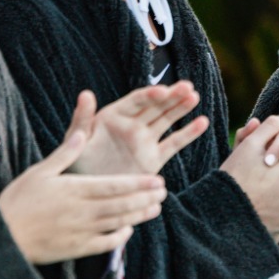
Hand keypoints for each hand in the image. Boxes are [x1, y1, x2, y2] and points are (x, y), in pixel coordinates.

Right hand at [0, 94, 166, 263]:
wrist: (2, 236)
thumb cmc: (17, 201)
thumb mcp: (39, 171)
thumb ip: (65, 153)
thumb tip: (82, 133)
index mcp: (75, 189)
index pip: (115, 185)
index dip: (139, 184)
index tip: (157, 180)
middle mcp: (83, 211)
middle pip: (123, 204)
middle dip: (146, 198)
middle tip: (163, 192)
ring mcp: (82, 231)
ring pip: (119, 222)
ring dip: (140, 215)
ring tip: (156, 208)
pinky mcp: (77, 249)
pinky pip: (105, 243)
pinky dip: (120, 237)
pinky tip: (129, 230)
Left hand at [70, 81, 209, 176]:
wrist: (88, 192)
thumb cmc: (76, 163)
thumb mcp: (77, 139)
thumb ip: (82, 117)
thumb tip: (85, 93)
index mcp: (114, 116)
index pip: (136, 101)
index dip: (150, 95)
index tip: (163, 91)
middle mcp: (132, 125)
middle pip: (156, 106)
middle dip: (172, 96)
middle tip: (188, 87)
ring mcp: (145, 141)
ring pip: (167, 120)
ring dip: (181, 108)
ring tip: (195, 97)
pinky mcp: (154, 158)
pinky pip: (173, 144)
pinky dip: (188, 133)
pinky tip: (202, 122)